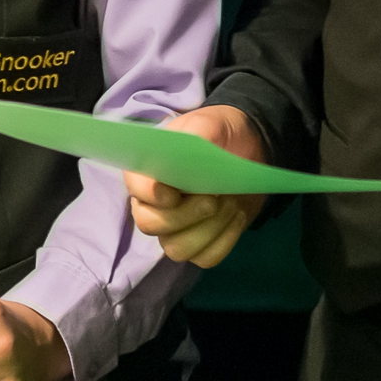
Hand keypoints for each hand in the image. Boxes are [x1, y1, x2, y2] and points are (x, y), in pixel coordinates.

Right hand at [126, 105, 268, 266]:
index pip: (134, 188)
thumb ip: (198, 135)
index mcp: (147, 170)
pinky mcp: (201, 243)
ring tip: (230, 204)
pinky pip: (205, 257)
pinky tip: (236, 216)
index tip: (173, 194)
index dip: (149, 194)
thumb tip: (191, 165)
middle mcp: (153, 204)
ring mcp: (175, 228)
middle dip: (184, 216)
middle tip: (213, 198)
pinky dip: (224, 240)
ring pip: (177, 248)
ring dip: (209, 230)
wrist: (246, 149)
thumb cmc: (217, 133)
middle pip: (149, 225)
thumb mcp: (208, 124)